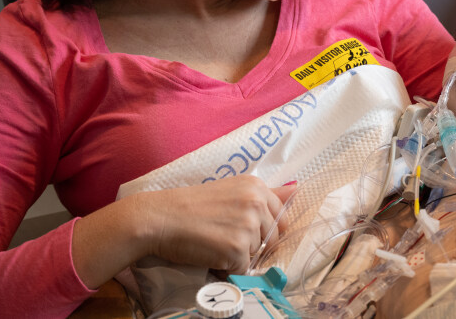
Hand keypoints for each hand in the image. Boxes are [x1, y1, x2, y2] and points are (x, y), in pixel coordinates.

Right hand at [132, 175, 297, 272]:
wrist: (160, 218)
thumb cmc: (190, 206)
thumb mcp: (231, 190)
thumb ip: (265, 195)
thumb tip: (296, 190)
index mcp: (256, 186)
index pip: (281, 215)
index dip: (263, 228)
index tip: (242, 229)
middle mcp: (257, 203)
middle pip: (272, 238)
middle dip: (252, 243)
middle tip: (223, 235)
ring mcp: (249, 226)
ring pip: (257, 254)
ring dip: (238, 255)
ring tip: (213, 243)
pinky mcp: (238, 249)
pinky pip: (243, 268)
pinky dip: (227, 268)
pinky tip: (210, 255)